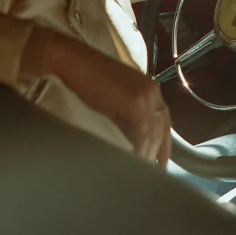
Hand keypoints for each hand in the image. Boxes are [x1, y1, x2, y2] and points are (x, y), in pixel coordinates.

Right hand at [45, 33, 170, 166]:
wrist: (71, 61)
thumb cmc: (88, 80)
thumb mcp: (114, 103)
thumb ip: (129, 120)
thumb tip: (134, 144)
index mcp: (150, 89)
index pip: (163, 122)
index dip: (163, 146)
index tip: (159, 165)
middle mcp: (153, 90)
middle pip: (162, 129)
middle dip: (156, 153)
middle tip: (149, 173)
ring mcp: (146, 94)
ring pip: (154, 132)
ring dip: (147, 154)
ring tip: (137, 171)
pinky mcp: (135, 100)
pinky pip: (143, 131)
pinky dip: (139, 148)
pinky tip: (132, 160)